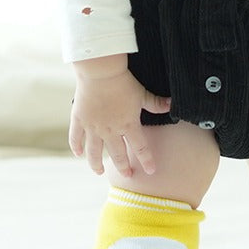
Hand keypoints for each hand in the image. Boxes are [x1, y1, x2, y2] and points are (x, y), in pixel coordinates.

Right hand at [69, 60, 170, 176]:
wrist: (101, 73)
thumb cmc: (124, 82)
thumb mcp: (143, 94)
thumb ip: (156, 103)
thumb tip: (172, 104)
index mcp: (128, 125)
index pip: (140, 148)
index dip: (146, 160)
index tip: (150, 171)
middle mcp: (110, 131)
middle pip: (117, 154)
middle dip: (123, 167)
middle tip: (126, 175)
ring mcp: (93, 127)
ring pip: (94, 152)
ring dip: (96, 163)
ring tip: (99, 171)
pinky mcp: (79, 120)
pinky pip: (76, 138)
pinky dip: (76, 147)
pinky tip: (78, 154)